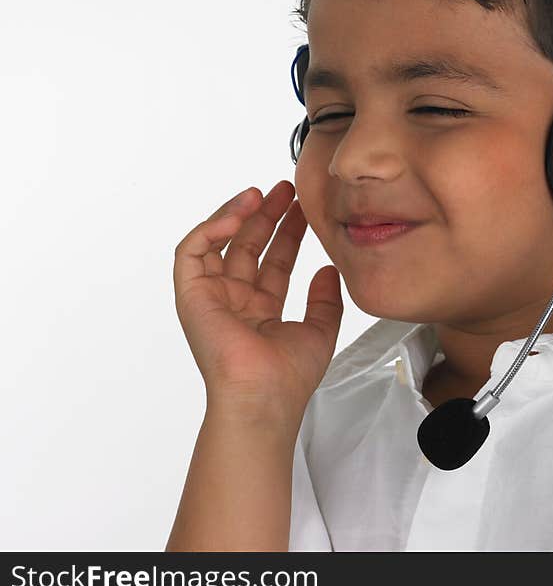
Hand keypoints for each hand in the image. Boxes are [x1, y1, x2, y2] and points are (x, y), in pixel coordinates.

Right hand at [173, 180, 342, 421]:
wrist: (264, 396)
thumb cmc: (288, 375)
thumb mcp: (320, 330)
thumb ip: (324, 299)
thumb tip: (327, 270)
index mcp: (260, 310)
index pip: (274, 261)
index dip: (288, 232)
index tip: (303, 208)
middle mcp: (234, 301)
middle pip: (247, 246)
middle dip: (267, 215)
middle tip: (287, 190)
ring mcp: (211, 297)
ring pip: (219, 242)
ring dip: (238, 214)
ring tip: (262, 193)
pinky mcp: (191, 295)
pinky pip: (192, 252)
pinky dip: (211, 228)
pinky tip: (239, 214)